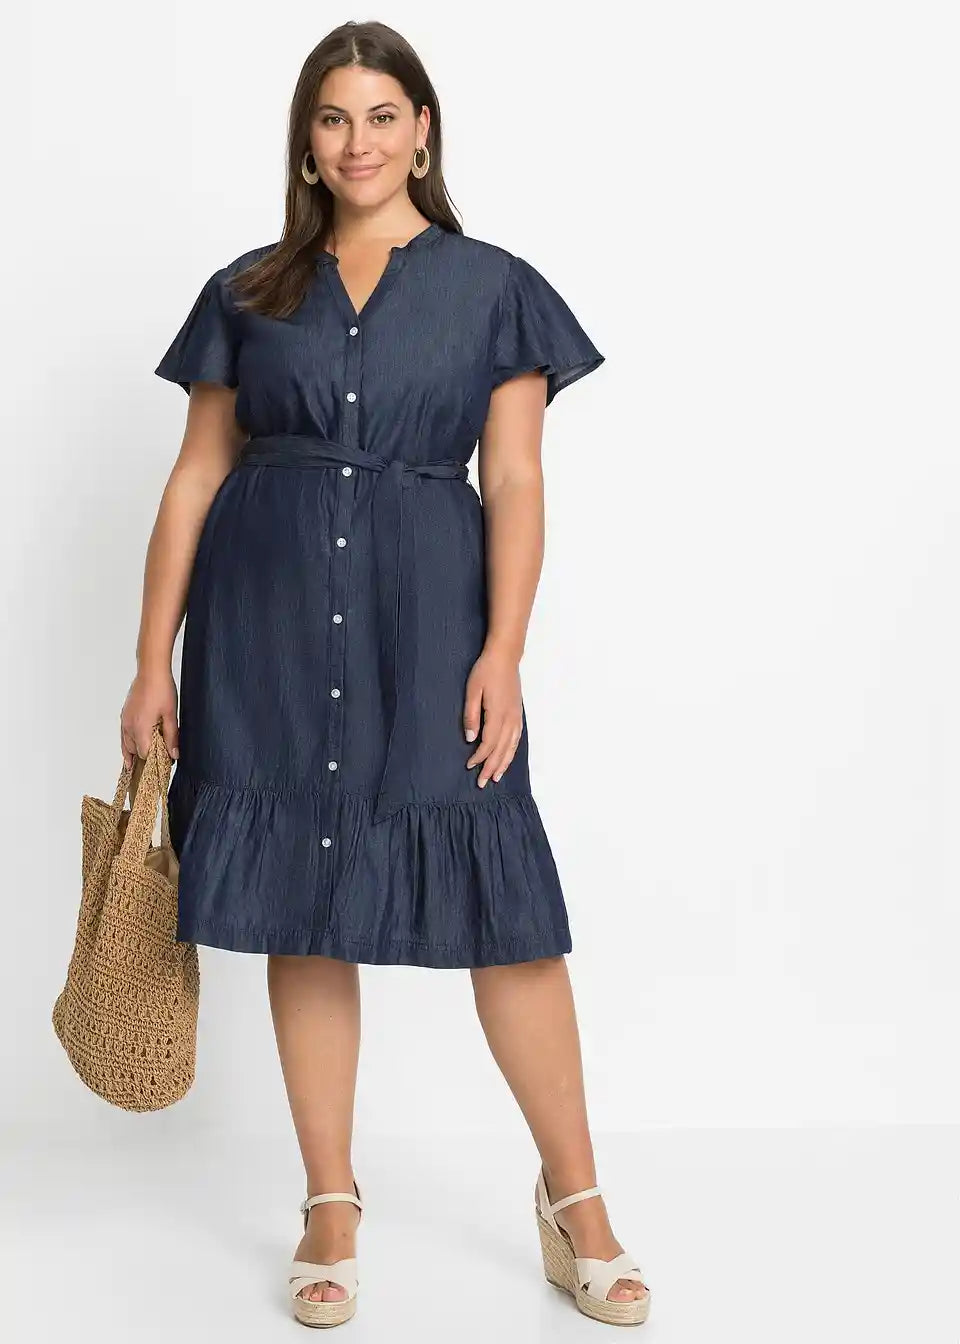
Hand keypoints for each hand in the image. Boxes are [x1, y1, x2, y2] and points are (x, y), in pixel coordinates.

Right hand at [120, 668, 178, 767]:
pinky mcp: (125, 714)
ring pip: (126, 743)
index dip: (153, 760)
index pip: (144, 754)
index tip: (163, 763)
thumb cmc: (161, 690)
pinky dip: (128, 742)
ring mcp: (125, 720)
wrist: (151, 671)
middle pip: (134, 751)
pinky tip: (132, 745)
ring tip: (135, 764)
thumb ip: (172, 737)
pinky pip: (123, 734)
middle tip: (154, 763)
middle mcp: (129, 726)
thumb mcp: (171, 715)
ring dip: (132, 752)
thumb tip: (174, 754)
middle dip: (143, 758)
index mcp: (140, 728)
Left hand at [462, 644, 522, 787]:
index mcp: (497, 715)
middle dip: (491, 767)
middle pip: (501, 750)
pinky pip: (517, 738)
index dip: (479, 757)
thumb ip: (471, 716)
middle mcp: (510, 719)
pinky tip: (508, 757)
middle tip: (483, 783)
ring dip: (504, 763)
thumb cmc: (486, 671)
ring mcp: (516, 717)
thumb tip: (470, 738)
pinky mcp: (518, 713)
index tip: (469, 766)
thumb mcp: (472, 691)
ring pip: (511, 746)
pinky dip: (512, 751)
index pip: (488, 743)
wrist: (505, 656)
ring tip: (497, 777)